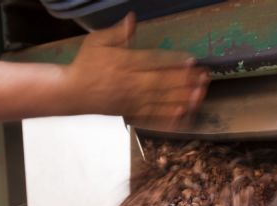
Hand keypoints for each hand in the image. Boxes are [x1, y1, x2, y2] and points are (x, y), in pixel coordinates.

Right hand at [64, 13, 208, 128]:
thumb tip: (132, 18)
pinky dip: (167, 116)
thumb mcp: (96, 42)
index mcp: (123, 64)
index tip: (190, 60)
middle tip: (204, 78)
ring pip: (160, 100)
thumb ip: (116, 33)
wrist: (72, 93)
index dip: (172, 61)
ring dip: (181, 98)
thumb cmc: (85, 65)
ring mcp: (130, 100)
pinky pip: (151, 116)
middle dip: (184, 81)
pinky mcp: (130, 112)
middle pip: (161, 82)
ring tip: (199, 95)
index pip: (152, 62)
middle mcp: (129, 83)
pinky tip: (183, 114)